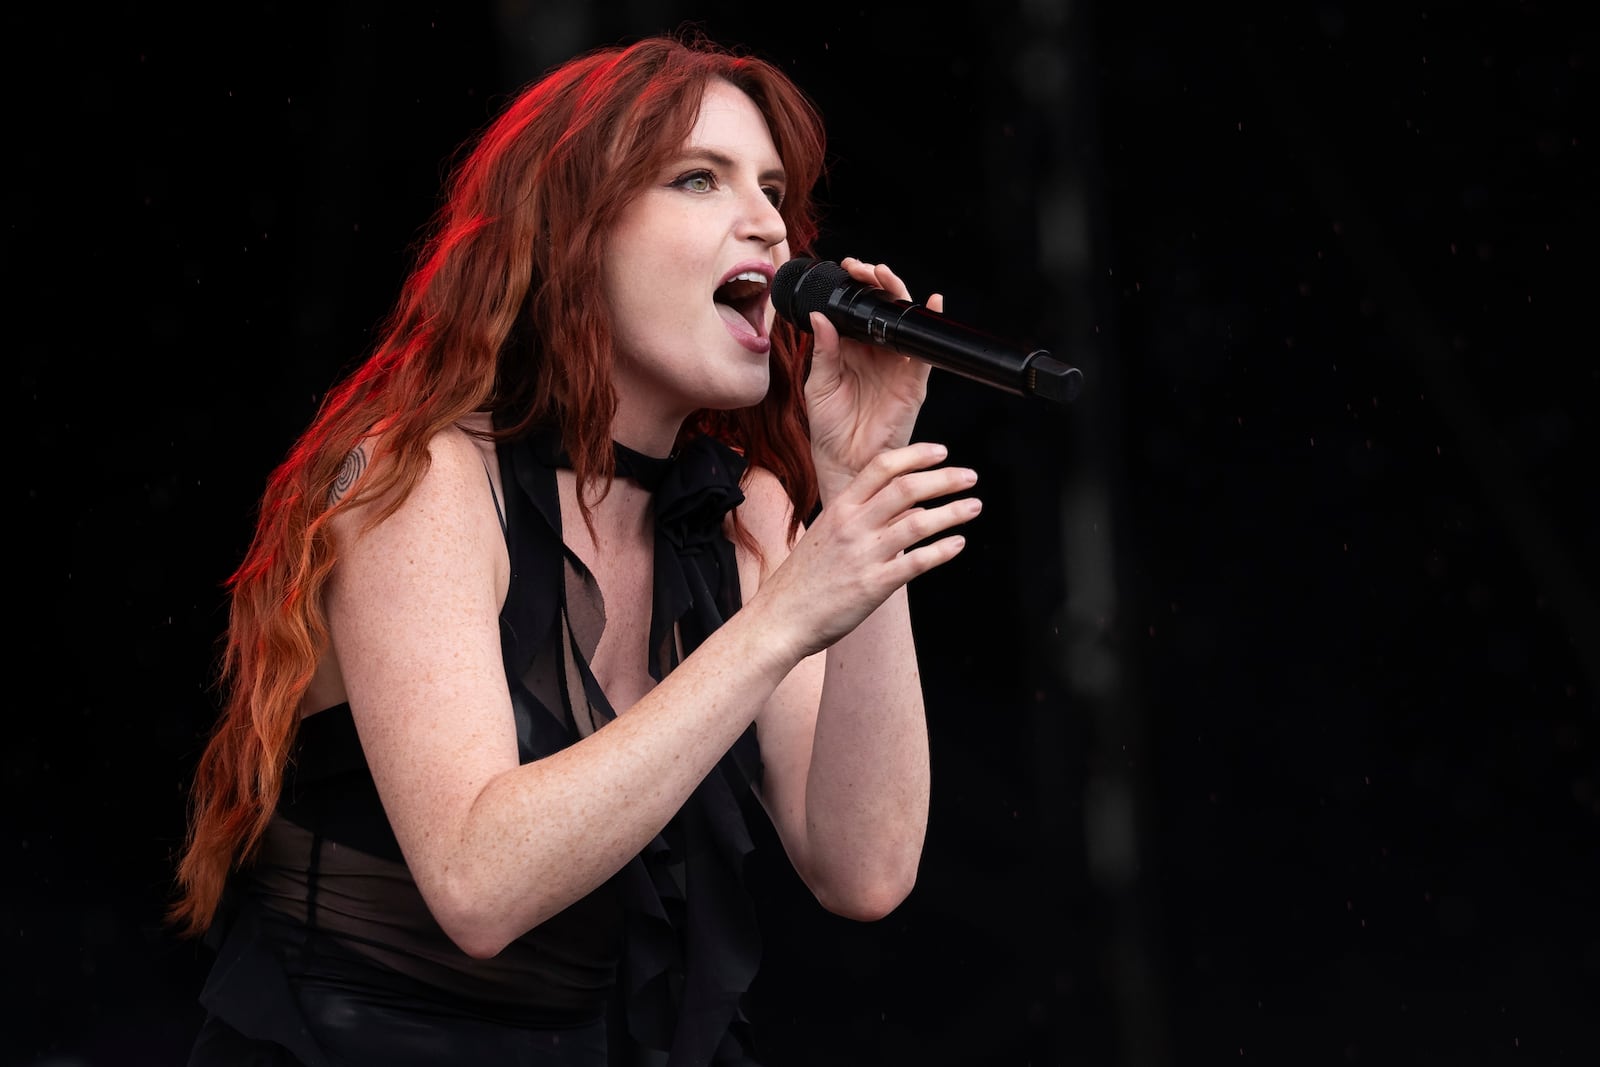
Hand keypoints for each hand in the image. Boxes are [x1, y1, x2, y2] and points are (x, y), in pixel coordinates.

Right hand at [753, 441, 979, 658]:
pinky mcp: (875, 585)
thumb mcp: (828, 535)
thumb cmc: (804, 579)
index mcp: (839, 507)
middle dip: (945, 478)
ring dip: (952, 511)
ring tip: (973, 507)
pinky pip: (918, 561)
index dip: (916, 455)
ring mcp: (864, 554)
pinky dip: (943, 550)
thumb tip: (912, 507)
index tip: (942, 452)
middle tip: (969, 476)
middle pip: (907, 487)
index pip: (882, 466)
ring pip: (919, 522)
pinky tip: (958, 544)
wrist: (781, 618)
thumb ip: (865, 517)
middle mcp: (853, 525)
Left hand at [804, 258, 938, 500]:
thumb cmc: (829, 429)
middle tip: (863, 269)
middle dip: (876, 283)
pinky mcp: (912, 382)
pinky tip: (931, 305)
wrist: (845, 464)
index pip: (858, 311)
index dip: (855, 288)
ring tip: (885, 277)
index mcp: (852, 352)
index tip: (846, 269)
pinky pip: (925, 351)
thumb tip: (820, 317)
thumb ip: (823, 351)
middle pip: (883, 310)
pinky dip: (929, 327)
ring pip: (904, 322)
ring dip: (898, 295)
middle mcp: (876, 355)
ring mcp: (896, 366)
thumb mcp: (819, 385)